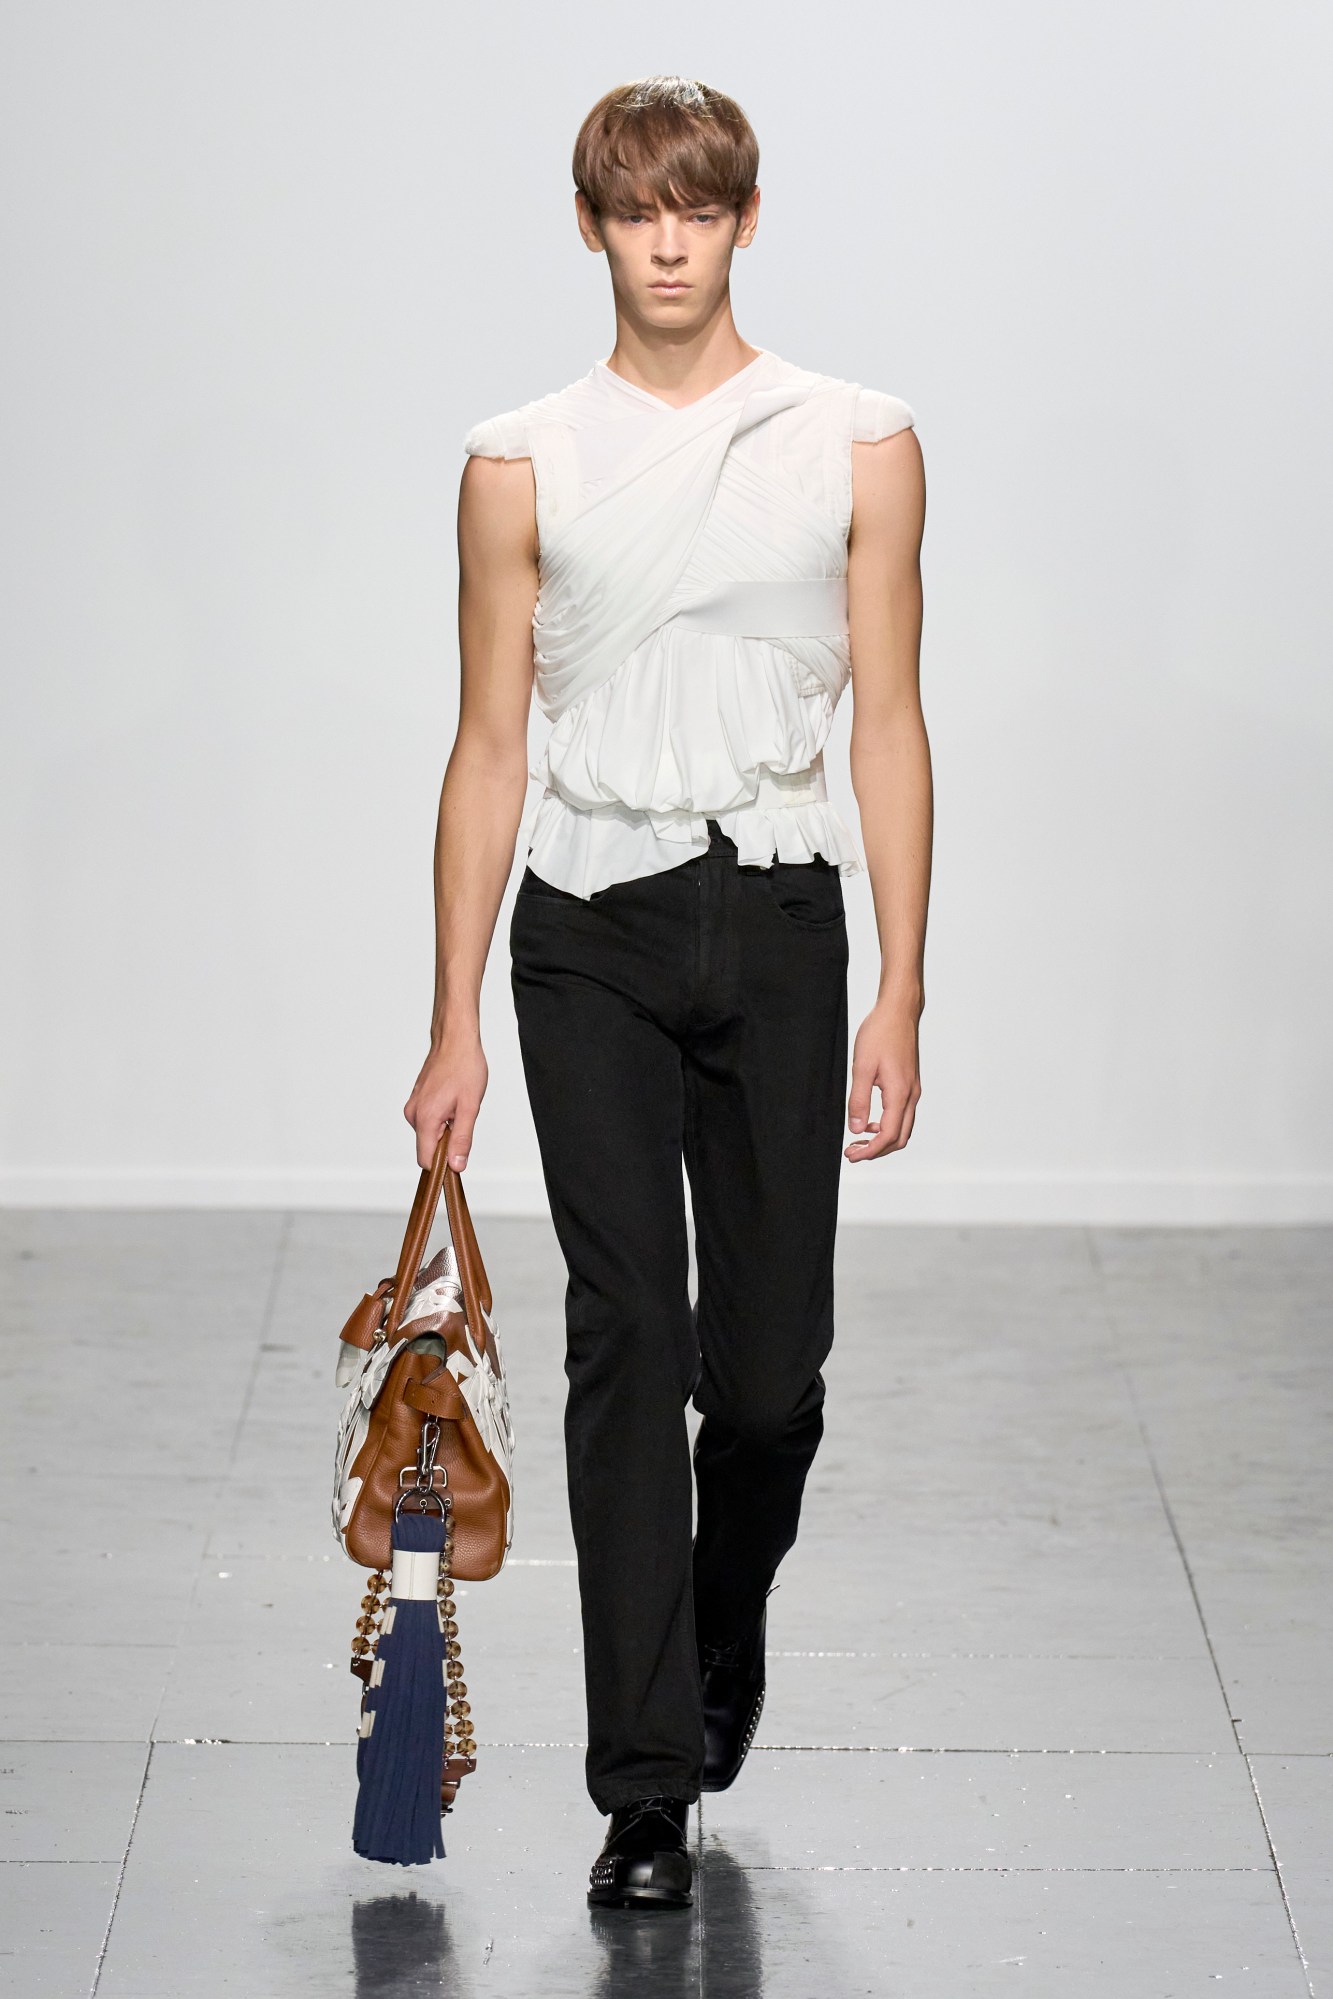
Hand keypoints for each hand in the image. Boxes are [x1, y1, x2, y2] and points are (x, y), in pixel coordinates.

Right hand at [403, 1030, 487, 1171]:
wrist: (455, 1040)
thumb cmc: (464, 1067)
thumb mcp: (470, 1107)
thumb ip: (462, 1140)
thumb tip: (456, 1166)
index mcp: (425, 1118)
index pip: (426, 1160)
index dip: (444, 1164)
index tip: (459, 1156)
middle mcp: (413, 1114)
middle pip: (428, 1147)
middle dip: (448, 1141)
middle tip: (464, 1118)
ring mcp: (413, 1106)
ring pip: (430, 1133)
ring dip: (446, 1127)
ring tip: (459, 1104)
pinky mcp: (417, 1100)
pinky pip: (429, 1120)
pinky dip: (443, 1117)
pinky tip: (453, 1099)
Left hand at [845, 1000, 920, 1162]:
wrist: (898, 1011)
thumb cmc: (880, 1033)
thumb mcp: (862, 1067)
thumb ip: (859, 1100)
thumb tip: (856, 1129)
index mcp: (900, 1093)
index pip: (888, 1135)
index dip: (870, 1151)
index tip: (851, 1155)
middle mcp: (911, 1095)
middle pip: (899, 1138)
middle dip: (876, 1151)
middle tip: (852, 1152)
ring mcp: (912, 1090)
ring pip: (902, 1128)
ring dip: (881, 1139)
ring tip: (858, 1140)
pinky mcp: (909, 1084)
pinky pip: (902, 1115)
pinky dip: (887, 1125)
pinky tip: (870, 1121)